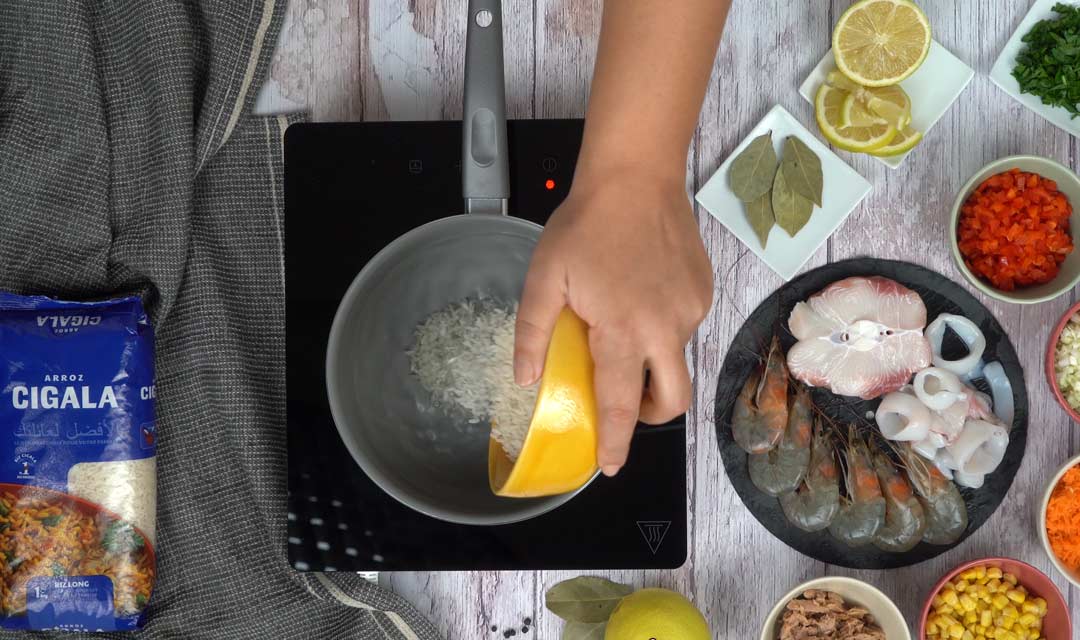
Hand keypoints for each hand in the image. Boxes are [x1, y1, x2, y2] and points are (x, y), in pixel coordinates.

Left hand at [513, 167, 712, 475]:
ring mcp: (691, 310)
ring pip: (676, 360)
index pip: (622, 404)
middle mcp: (665, 329)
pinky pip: (684, 327)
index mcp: (623, 330)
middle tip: (625, 408)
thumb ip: (533, 334)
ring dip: (651, 363)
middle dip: (648, 417)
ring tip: (622, 326)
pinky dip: (661, 329)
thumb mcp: (544, 278)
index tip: (610, 467)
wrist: (637, 175)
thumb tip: (526, 380)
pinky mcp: (703, 292)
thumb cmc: (585, 224)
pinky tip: (640, 295)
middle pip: (672, 400)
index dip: (615, 442)